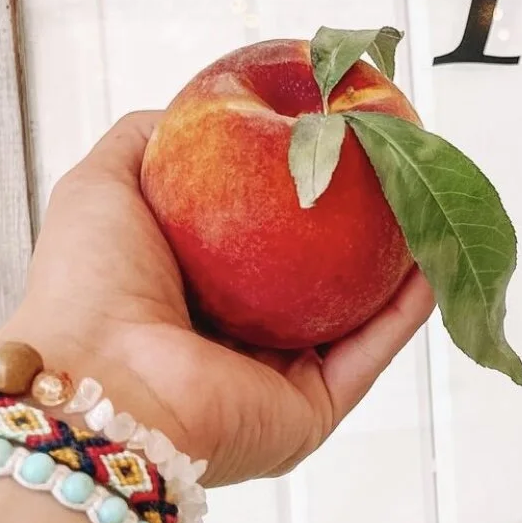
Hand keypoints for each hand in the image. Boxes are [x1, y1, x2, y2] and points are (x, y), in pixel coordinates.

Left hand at [0, 112, 434, 484]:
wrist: (101, 383)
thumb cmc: (89, 289)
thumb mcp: (102, 186)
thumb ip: (146, 144)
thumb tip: (192, 112)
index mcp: (190, 297)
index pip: (262, 243)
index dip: (300, 196)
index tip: (335, 149)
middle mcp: (237, 343)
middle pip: (316, 279)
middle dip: (358, 229)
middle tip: (392, 176)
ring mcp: (278, 380)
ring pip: (355, 316)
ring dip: (395, 266)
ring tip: (426, 210)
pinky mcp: (312, 410)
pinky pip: (371, 353)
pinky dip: (407, 311)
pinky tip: (432, 263)